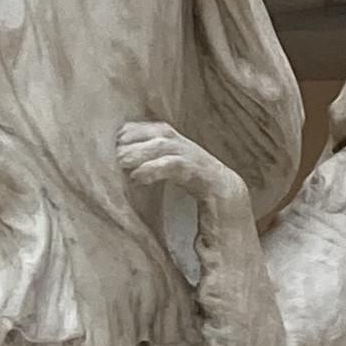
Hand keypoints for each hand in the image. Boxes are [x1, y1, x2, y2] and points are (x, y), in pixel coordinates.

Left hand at [115, 119, 249, 209]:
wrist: (236, 215)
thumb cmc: (203, 202)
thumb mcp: (178, 183)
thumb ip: (158, 173)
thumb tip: (128, 173)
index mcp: (185, 149)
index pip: (156, 129)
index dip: (134, 131)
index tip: (111, 140)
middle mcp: (192, 149)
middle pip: (160, 132)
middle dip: (135, 138)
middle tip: (110, 149)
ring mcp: (200, 160)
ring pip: (167, 145)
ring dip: (141, 151)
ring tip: (121, 161)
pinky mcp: (205, 176)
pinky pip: (177, 166)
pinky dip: (155, 168)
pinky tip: (138, 177)